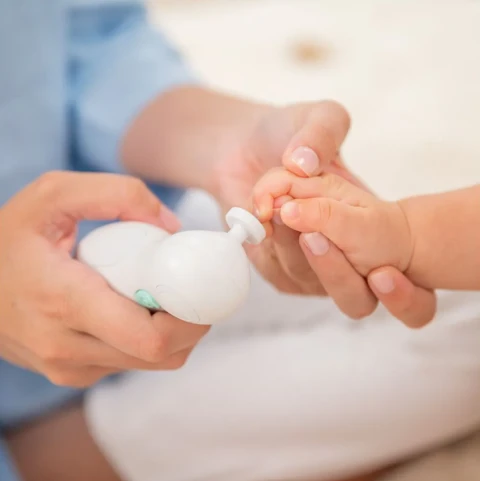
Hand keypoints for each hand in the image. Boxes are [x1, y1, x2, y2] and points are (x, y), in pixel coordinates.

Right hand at [0, 171, 208, 386]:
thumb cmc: (8, 238)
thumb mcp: (54, 194)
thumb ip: (118, 194)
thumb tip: (172, 228)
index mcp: (63, 302)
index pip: (151, 337)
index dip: (193, 318)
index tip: (203, 287)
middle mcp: (66, 347)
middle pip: (161, 355)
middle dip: (191, 323)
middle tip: (191, 286)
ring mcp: (69, 367)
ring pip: (151, 362)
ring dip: (173, 331)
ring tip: (163, 292)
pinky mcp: (73, 373)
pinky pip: (130, 361)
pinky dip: (149, 338)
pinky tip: (138, 306)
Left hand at [212, 100, 435, 325]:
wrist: (240, 148)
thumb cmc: (286, 134)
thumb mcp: (315, 118)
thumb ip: (323, 130)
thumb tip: (306, 164)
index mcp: (372, 227)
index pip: (406, 286)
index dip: (403, 296)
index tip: (382, 273)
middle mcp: (347, 256)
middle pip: (356, 300)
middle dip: (335, 271)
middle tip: (312, 234)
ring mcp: (311, 269)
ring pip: (310, 283)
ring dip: (292, 245)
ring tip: (274, 204)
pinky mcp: (278, 271)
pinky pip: (278, 274)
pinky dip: (268, 246)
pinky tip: (258, 217)